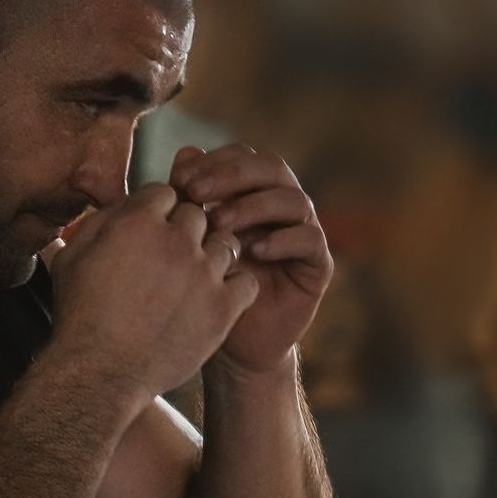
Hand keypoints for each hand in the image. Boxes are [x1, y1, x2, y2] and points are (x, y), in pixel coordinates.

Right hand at [49, 184, 259, 402]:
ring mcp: (204, 274)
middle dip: (186, 229)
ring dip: (212, 254)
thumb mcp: (72, 260)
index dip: (159, 209)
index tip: (155, 227)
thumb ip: (98, 224)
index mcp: (137, 223)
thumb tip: (118, 204)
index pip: (165, 192)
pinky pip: (246, 281)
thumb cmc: (80, 317)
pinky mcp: (225, 306)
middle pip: (197, 215)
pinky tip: (218, 295)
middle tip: (174, 254)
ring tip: (195, 275)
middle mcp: (177, 241)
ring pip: (226, 243)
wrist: (101, 372)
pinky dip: (236, 285)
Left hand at [169, 144, 333, 375]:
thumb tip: (185, 153)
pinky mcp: (318, 265)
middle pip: (272, 168)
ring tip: (220, 225)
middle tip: (197, 193)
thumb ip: (188, 200)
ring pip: (293, 199)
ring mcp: (303, 233)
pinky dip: (283, 240)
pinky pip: (310, 239)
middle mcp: (282, 207)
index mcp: (253, 193)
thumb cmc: (204, 287)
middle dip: (232, 175)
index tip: (179, 180)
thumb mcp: (189, 240)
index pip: (243, 157)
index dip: (214, 161)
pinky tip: (253, 251)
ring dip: (254, 206)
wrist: (231, 344)